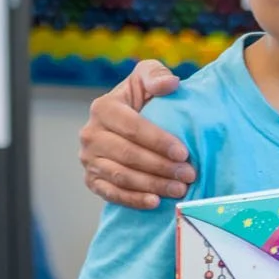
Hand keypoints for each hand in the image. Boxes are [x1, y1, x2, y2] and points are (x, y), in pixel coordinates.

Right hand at [80, 59, 194, 209]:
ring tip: (179, 189)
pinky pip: (111, 194)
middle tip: (189, 174)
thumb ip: (156, 76)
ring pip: (122, 176)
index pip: (132, 127)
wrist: (127, 125)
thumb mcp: (147, 78)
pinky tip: (155, 202)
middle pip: (128, 154)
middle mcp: (90, 134)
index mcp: (103, 108)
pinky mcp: (92, 180)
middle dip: (161, 167)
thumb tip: (170, 84)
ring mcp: (89, 159)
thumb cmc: (143, 100)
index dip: (158, 141)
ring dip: (152, 185)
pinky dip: (133, 200)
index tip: (184, 153)